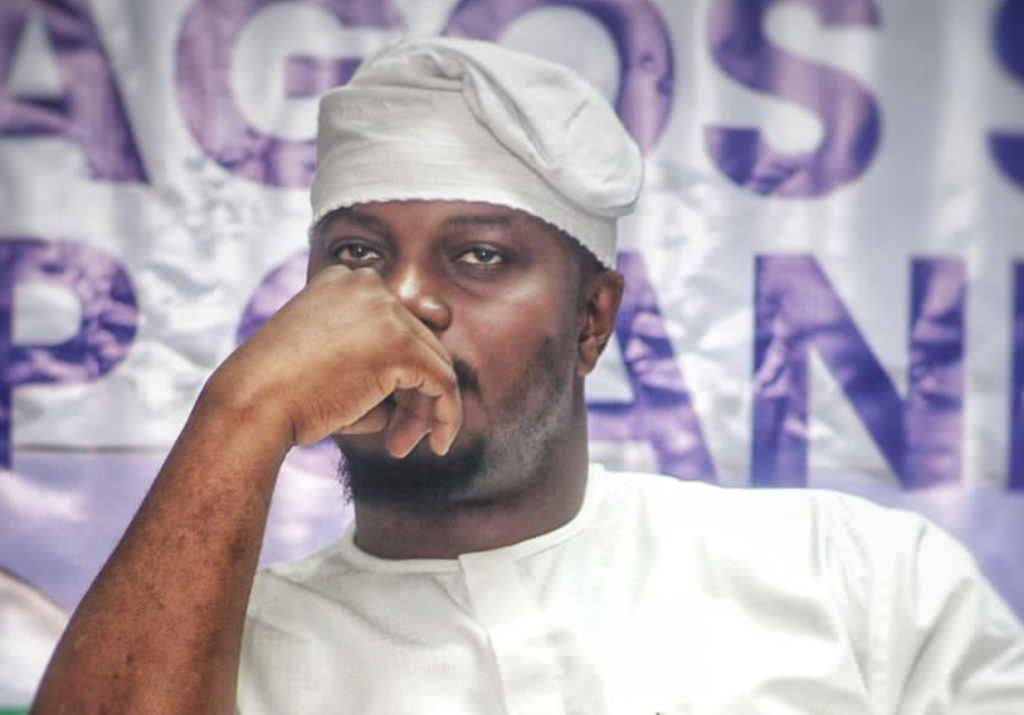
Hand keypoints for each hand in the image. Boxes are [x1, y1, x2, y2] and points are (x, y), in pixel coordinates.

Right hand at [206, 265, 461, 456]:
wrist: (252, 402)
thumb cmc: (279, 393)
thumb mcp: (328, 360)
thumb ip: (375, 363)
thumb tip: (428, 391)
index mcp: (344, 280)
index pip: (394, 325)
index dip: (396, 373)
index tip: (388, 409)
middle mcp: (369, 286)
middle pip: (417, 344)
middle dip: (411, 397)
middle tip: (396, 441)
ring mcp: (388, 312)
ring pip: (433, 364)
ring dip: (422, 411)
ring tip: (401, 447)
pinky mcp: (402, 345)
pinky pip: (444, 383)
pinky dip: (447, 416)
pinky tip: (438, 444)